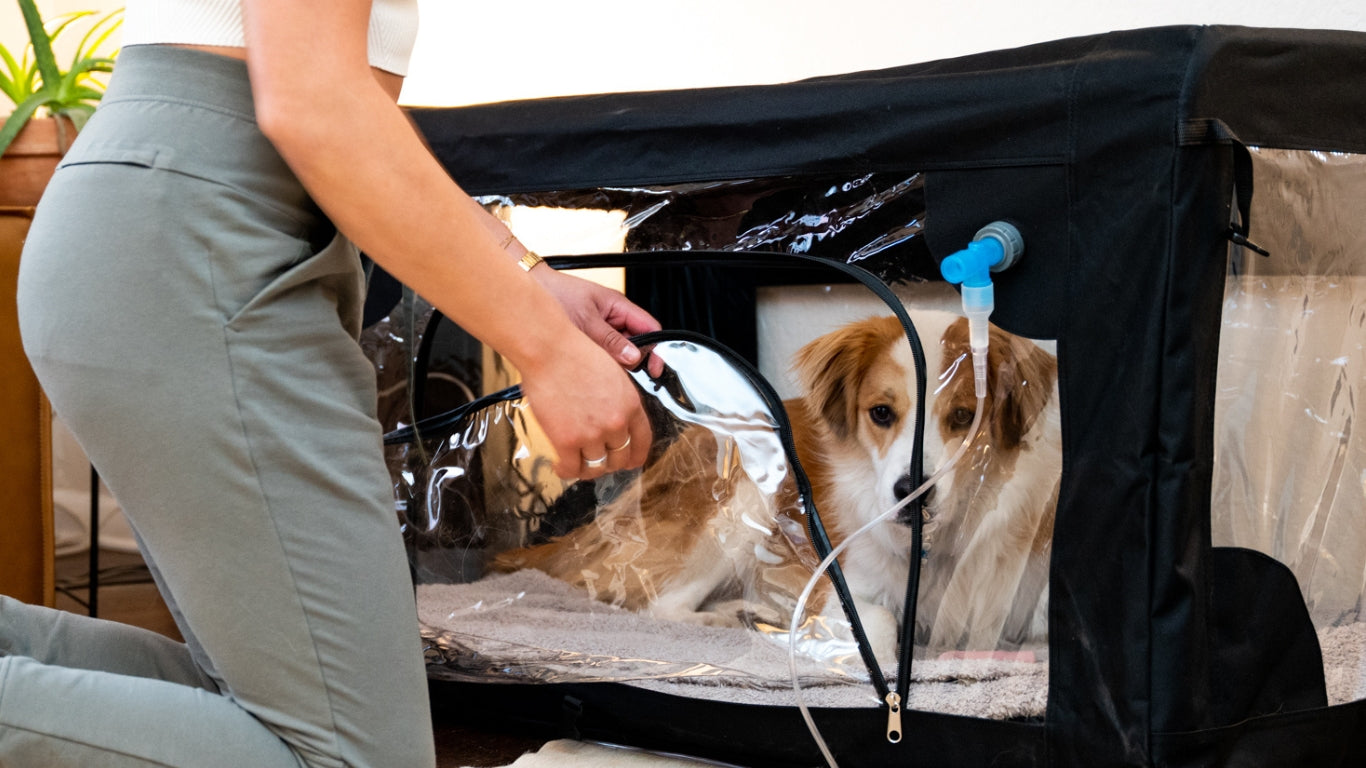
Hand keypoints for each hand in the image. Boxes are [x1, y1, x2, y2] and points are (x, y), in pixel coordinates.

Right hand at [516, 329, 652, 479]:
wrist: (550, 350)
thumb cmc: (575, 353)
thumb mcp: (612, 373)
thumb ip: (618, 399)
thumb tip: (613, 417)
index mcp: (631, 404)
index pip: (643, 440)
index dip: (636, 455)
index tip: (630, 461)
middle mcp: (616, 422)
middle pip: (620, 458)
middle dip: (611, 464)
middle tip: (600, 463)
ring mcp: (592, 434)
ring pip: (596, 467)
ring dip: (588, 469)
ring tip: (578, 464)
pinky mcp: (567, 441)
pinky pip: (571, 469)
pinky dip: (566, 471)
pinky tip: (561, 466)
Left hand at [528, 265, 660, 369]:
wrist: (527, 289)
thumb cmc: (555, 293)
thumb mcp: (585, 320)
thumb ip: (609, 340)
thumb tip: (633, 357)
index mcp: (618, 306)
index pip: (650, 328)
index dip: (656, 349)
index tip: (655, 368)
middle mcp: (613, 318)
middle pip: (636, 344)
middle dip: (633, 360)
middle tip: (624, 374)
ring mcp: (601, 329)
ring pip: (618, 352)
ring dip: (613, 363)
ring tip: (600, 369)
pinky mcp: (588, 339)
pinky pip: (602, 354)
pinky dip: (600, 363)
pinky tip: (590, 368)